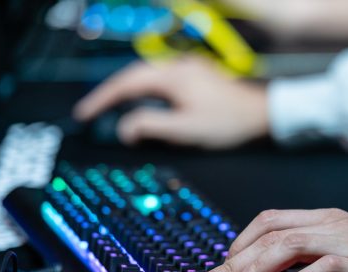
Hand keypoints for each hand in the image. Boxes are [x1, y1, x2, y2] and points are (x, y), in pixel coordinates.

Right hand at [73, 56, 268, 148]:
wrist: (263, 114)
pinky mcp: (196, 75)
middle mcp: (178, 66)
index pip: (126, 84)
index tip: (84, 113)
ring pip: (146, 75)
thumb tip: (125, 128)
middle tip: (90, 110)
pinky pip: (160, 78)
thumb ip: (152, 126)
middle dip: (109, 92)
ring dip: (126, 90)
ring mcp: (188, 68)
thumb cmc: (229, 122)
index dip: (101, 99)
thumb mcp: (186, 130)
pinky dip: (144, 90)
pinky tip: (142, 101)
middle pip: (133, 75)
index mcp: (172, 76)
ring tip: (110, 106)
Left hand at [194, 209, 347, 271]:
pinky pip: (320, 268)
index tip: (223, 264)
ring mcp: (346, 240)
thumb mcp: (345, 256)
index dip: (241, 240)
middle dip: (234, 257)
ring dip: (254, 268)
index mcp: (326, 219)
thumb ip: (313, 257)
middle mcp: (331, 223)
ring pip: (287, 245)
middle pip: (270, 232)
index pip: (271, 220)